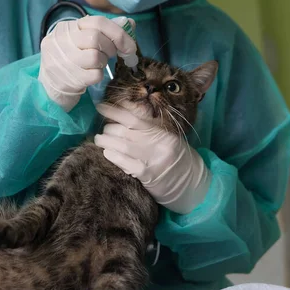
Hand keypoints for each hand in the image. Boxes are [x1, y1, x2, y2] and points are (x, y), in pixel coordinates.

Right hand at [38, 16, 136, 111]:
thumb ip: (105, 30)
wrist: (50, 86)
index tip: (129, 45)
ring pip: (95, 57)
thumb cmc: (71, 59)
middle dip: (111, 48)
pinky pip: (95, 75)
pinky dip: (98, 75)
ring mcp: (62, 61)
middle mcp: (60, 41)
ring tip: (97, 64)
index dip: (118, 33)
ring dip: (103, 62)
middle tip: (110, 55)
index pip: (97, 22)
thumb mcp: (82, 40)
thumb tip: (130, 24)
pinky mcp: (67, 79)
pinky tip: (90, 75)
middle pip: (96, 38)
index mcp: (66, 27)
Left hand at [94, 104, 211, 214]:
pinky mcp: (146, 175)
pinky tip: (106, 152)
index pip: (133, 118)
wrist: (189, 182)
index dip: (115, 111)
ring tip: (99, 139)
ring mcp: (152, 160)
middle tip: (104, 129)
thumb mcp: (166, 138)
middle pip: (124, 131)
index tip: (101, 107)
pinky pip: (125, 163)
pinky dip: (113, 156)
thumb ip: (149, 126)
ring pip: (122, 146)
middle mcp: (157, 144)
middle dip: (109, 128)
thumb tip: (124, 112)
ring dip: (106, 141)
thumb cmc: (175, 157)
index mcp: (162, 132)